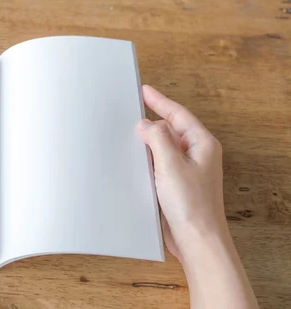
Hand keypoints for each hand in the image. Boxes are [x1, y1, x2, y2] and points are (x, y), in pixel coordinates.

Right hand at [136, 85, 225, 259]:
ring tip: (127, 131)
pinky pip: (159, 164)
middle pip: (171, 129)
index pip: (178, 114)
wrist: (196, 240)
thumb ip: (158, 138)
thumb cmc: (191, 205)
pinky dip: (146, 159)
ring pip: (163, 147)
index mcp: (202, 144)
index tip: (143, 90)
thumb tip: (145, 124)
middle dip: (151, 119)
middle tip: (131, 108)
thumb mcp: (171, 164)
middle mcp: (196, 155)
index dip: (159, 100)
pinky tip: (132, 159)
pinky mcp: (176, 185)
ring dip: (147, 141)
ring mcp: (187, 170)